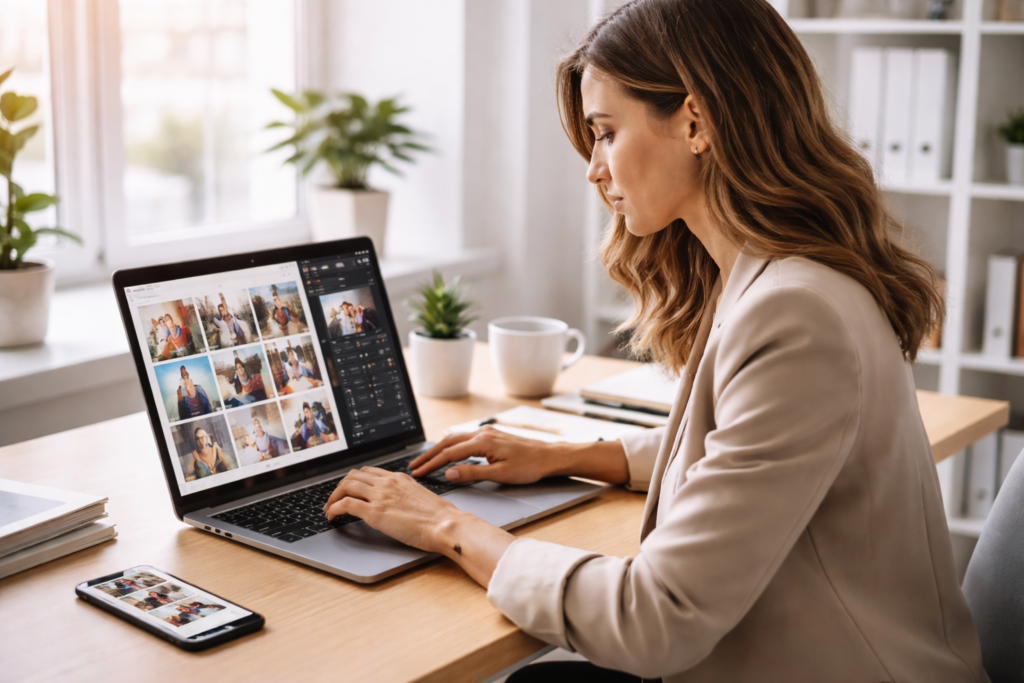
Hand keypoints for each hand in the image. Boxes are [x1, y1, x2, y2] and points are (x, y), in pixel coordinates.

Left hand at [322, 467, 462, 553]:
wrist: (445, 524)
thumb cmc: (439, 517)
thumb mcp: (421, 496)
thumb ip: (406, 494)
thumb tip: (400, 503)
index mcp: (399, 478)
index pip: (369, 471)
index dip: (355, 480)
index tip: (349, 489)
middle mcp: (388, 482)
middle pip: (353, 476)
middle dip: (340, 487)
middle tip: (335, 499)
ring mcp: (380, 496)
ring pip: (346, 486)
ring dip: (333, 497)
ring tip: (329, 508)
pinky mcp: (375, 512)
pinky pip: (346, 504)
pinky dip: (334, 508)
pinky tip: (332, 516)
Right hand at [412, 427, 631, 485]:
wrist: (550, 456)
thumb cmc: (529, 466)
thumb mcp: (500, 475)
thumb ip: (472, 473)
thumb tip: (449, 474)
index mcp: (482, 442)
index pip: (449, 453)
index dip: (432, 464)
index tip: (418, 473)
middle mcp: (482, 433)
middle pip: (448, 442)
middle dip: (429, 455)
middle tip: (414, 466)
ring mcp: (487, 433)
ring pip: (455, 439)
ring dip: (439, 450)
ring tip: (425, 461)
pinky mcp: (491, 436)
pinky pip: (464, 438)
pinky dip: (451, 446)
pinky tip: (448, 453)